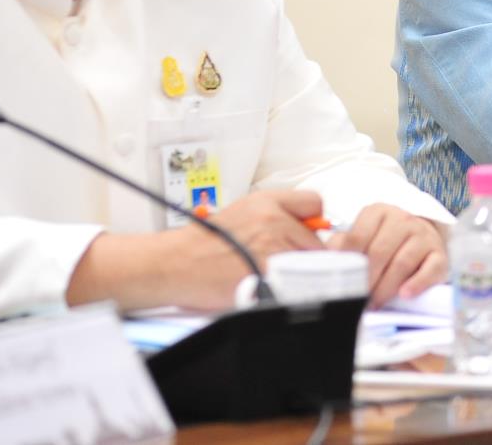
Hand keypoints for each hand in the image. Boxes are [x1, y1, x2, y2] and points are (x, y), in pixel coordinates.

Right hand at [67, 189, 325, 310]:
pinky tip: (271, 287)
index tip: (304, 233)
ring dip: (297, 272)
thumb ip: (275, 215)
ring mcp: (272, 247)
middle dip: (304, 253)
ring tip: (271, 275)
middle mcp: (273, 220)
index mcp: (267, 201)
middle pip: (316, 239)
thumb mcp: (242, 212)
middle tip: (282, 262)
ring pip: (309, 263)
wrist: (174, 263)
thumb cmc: (203, 243)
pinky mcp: (268, 274)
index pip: (314, 203)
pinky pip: (296, 283)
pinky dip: (288, 288)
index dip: (311, 222)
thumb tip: (305, 226)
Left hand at [327, 204, 448, 307]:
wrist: (422, 238)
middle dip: (366, 279)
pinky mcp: (439, 254)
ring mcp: (423, 235)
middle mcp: (402, 219)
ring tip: (374, 304)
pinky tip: (405, 294)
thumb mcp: (364, 237)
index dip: (347, 263)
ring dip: (386, 287)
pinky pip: (430, 269)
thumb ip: (344, 246)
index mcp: (378, 212)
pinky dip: (417, 283)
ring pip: (402, 262)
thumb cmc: (386, 241)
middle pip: (379, 252)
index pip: (357, 237)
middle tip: (357, 300)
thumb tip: (326, 259)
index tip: (341, 283)